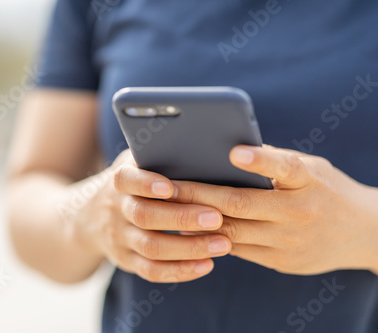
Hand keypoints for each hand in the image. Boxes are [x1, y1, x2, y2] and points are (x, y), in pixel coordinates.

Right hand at [75, 150, 231, 282]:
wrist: (91, 218)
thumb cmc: (132, 183)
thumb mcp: (135, 164)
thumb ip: (157, 158)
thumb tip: (203, 150)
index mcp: (120, 181)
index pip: (127, 180)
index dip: (147, 184)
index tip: (170, 188)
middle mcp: (116, 210)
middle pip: (145, 216)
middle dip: (182, 218)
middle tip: (216, 218)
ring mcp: (119, 238)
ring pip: (151, 247)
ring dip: (189, 247)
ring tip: (222, 244)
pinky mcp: (126, 261)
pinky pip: (152, 271)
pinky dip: (181, 270)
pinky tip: (207, 264)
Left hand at [170, 145, 377, 274]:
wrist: (363, 234)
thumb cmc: (328, 191)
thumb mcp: (311, 168)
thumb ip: (274, 161)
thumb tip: (228, 151)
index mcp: (309, 182)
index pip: (284, 168)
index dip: (259, 160)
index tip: (234, 153)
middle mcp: (300, 213)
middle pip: (240, 204)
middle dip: (198, 194)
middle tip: (168, 185)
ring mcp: (290, 242)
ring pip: (232, 232)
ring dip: (197, 220)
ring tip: (169, 208)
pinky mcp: (282, 262)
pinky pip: (239, 250)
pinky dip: (212, 238)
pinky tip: (190, 228)